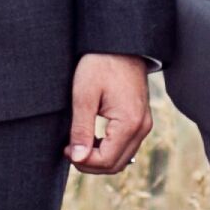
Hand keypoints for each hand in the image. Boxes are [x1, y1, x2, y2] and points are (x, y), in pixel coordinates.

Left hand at [69, 54, 149, 174]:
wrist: (120, 44)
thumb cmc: (100, 64)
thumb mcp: (84, 96)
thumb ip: (81, 129)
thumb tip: (78, 158)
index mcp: (129, 123)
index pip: (106, 160)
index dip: (83, 161)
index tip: (65, 150)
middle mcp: (141, 127)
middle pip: (116, 165)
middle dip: (90, 164)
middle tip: (69, 150)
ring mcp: (143, 124)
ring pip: (122, 158)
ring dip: (99, 158)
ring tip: (78, 145)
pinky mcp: (140, 120)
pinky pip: (126, 146)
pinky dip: (108, 149)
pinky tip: (91, 139)